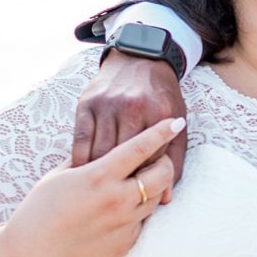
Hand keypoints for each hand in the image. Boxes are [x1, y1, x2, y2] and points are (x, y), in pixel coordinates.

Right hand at [0, 119, 180, 256]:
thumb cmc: (39, 211)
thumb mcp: (59, 176)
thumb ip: (86, 158)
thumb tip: (104, 146)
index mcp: (98, 176)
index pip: (139, 148)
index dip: (160, 132)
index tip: (175, 122)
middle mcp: (116, 199)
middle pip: (161, 173)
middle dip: (166, 162)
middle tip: (159, 159)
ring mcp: (123, 223)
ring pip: (156, 197)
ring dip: (154, 186)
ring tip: (139, 182)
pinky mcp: (125, 243)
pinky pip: (143, 220)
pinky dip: (138, 210)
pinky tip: (121, 209)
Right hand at [72, 49, 186, 190]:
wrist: (140, 57)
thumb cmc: (161, 97)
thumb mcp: (176, 121)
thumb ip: (174, 160)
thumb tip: (167, 198)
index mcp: (158, 113)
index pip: (149, 160)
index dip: (143, 182)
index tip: (137, 196)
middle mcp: (132, 107)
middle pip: (123, 158)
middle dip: (118, 181)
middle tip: (113, 200)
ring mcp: (107, 105)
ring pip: (100, 151)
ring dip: (97, 174)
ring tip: (97, 192)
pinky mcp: (87, 103)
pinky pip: (81, 139)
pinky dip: (80, 159)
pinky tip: (82, 173)